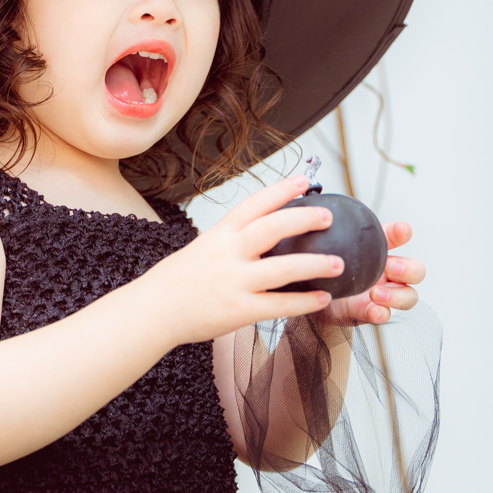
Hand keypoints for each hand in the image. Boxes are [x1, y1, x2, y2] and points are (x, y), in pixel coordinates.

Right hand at [150, 174, 345, 343]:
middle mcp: (227, 254)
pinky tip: (322, 298)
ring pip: (284, 268)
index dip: (281, 190)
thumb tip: (261, 236)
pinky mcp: (240, 310)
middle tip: (329, 217)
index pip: (254, 204)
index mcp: (219, 235)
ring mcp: (234, 282)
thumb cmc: (176, 282)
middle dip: (305, 219)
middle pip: (273, 228)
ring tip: (339, 264)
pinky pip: (280, 305)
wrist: (153, 311)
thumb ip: (230, 243)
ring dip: (316, 264)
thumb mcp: (201, 249)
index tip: (305, 181)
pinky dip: (305, 302)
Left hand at [328, 221, 423, 324]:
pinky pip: (385, 315)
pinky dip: (381, 313)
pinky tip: (374, 310)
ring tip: (377, 293)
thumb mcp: (333, 249)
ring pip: (408, 296)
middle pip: (416, 271)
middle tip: (391, 268)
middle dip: (408, 269)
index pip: (397, 237)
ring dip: (396, 295)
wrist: (319, 296)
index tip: (401, 230)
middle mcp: (388, 273)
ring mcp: (384, 294)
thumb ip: (332, 234)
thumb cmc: (332, 270)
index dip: (402, 233)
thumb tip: (318, 211)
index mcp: (380, 252)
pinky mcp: (373, 311)